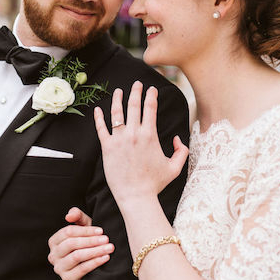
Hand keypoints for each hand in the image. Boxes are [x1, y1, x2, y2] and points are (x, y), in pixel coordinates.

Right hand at [47, 207, 111, 279]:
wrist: (94, 267)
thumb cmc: (88, 243)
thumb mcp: (84, 228)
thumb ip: (77, 217)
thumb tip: (69, 216)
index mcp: (54, 242)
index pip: (67, 232)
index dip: (85, 230)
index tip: (101, 231)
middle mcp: (53, 255)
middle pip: (70, 244)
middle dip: (90, 241)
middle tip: (106, 239)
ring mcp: (59, 268)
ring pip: (76, 256)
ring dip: (94, 251)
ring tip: (109, 248)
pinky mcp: (68, 279)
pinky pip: (82, 269)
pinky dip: (95, 262)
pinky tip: (106, 257)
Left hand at [94, 82, 187, 209]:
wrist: (136, 195)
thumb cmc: (155, 183)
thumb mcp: (175, 167)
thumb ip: (182, 151)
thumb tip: (179, 139)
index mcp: (150, 135)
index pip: (151, 109)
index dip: (151, 96)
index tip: (152, 89)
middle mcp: (134, 134)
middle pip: (134, 106)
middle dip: (136, 92)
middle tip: (137, 83)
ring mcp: (119, 139)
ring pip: (116, 113)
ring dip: (117, 99)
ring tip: (118, 91)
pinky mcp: (107, 147)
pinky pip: (101, 128)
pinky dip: (98, 117)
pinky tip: (97, 109)